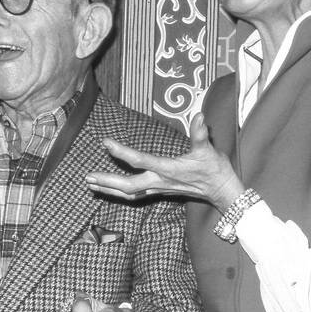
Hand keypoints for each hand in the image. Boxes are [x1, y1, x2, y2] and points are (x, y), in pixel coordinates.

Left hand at [85, 113, 243, 211]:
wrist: (222, 191)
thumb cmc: (215, 170)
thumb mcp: (209, 150)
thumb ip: (201, 134)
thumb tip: (199, 116)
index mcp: (168, 169)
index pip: (140, 160)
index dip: (122, 152)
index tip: (106, 143)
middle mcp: (160, 181)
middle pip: (128, 185)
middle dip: (107, 181)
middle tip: (87, 177)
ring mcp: (159, 188)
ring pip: (129, 193)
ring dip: (109, 189)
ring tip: (91, 184)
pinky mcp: (160, 191)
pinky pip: (135, 195)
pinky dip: (120, 193)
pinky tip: (110, 190)